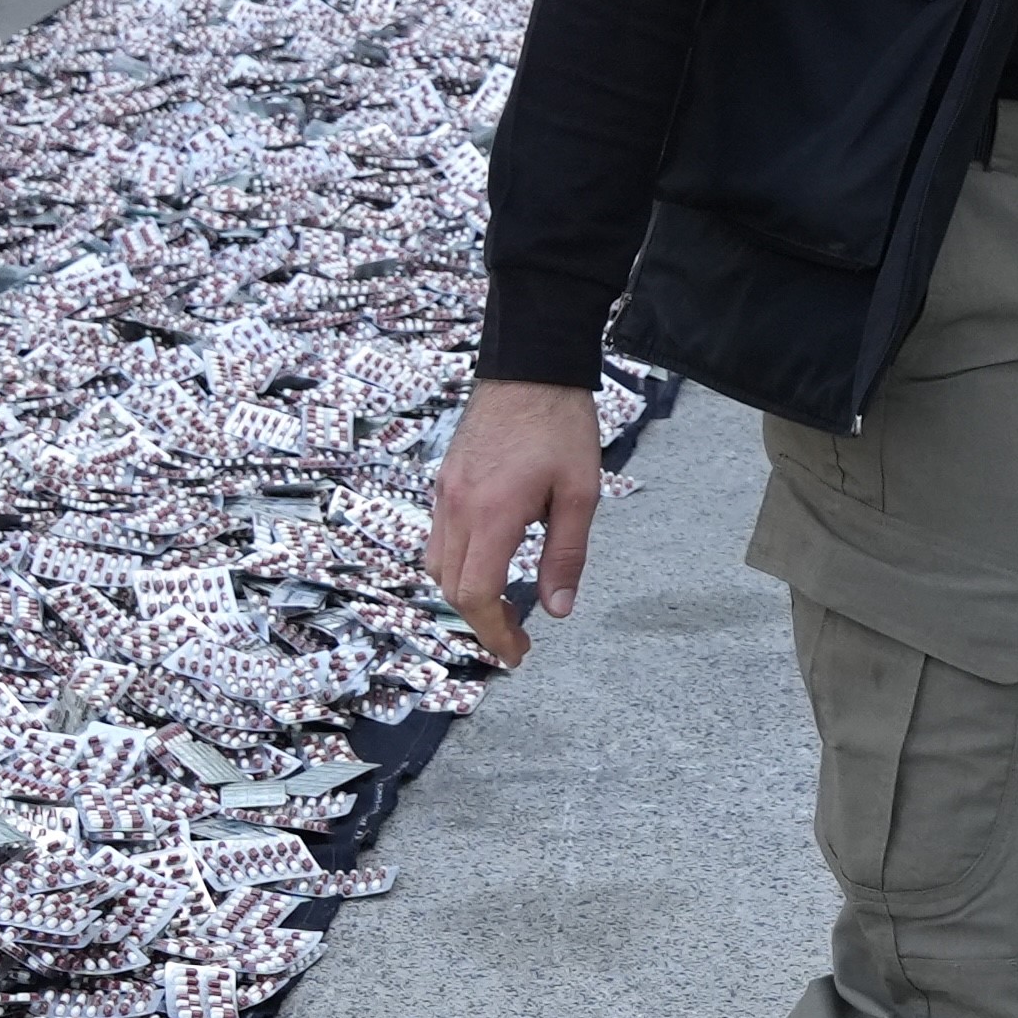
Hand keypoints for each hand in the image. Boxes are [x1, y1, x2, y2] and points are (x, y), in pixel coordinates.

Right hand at [424, 375, 609, 669]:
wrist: (529, 365)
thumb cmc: (560, 424)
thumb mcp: (580, 493)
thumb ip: (567, 555)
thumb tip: (557, 609)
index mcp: (492, 514)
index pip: (476, 595)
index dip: (494, 633)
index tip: (518, 652)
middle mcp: (457, 507)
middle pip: (450, 588)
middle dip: (480, 623)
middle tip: (515, 637)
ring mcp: (445, 493)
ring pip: (437, 565)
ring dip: (465, 595)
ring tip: (503, 606)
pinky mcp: (444, 481)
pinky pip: (439, 538)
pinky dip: (457, 565)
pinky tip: (488, 564)